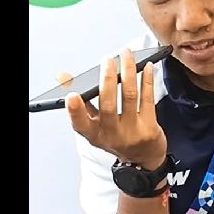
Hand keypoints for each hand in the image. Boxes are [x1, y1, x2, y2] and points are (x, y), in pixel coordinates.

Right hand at [65, 49, 166, 166]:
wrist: (143, 159)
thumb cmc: (116, 137)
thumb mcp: (95, 124)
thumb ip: (81, 101)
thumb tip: (63, 76)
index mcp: (94, 135)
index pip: (81, 124)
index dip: (74, 111)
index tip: (72, 96)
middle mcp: (112, 135)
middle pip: (108, 105)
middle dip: (107, 79)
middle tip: (107, 60)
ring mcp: (132, 132)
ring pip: (130, 96)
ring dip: (128, 72)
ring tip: (126, 54)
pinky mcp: (150, 127)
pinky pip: (148, 98)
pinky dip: (146, 80)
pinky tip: (146, 67)